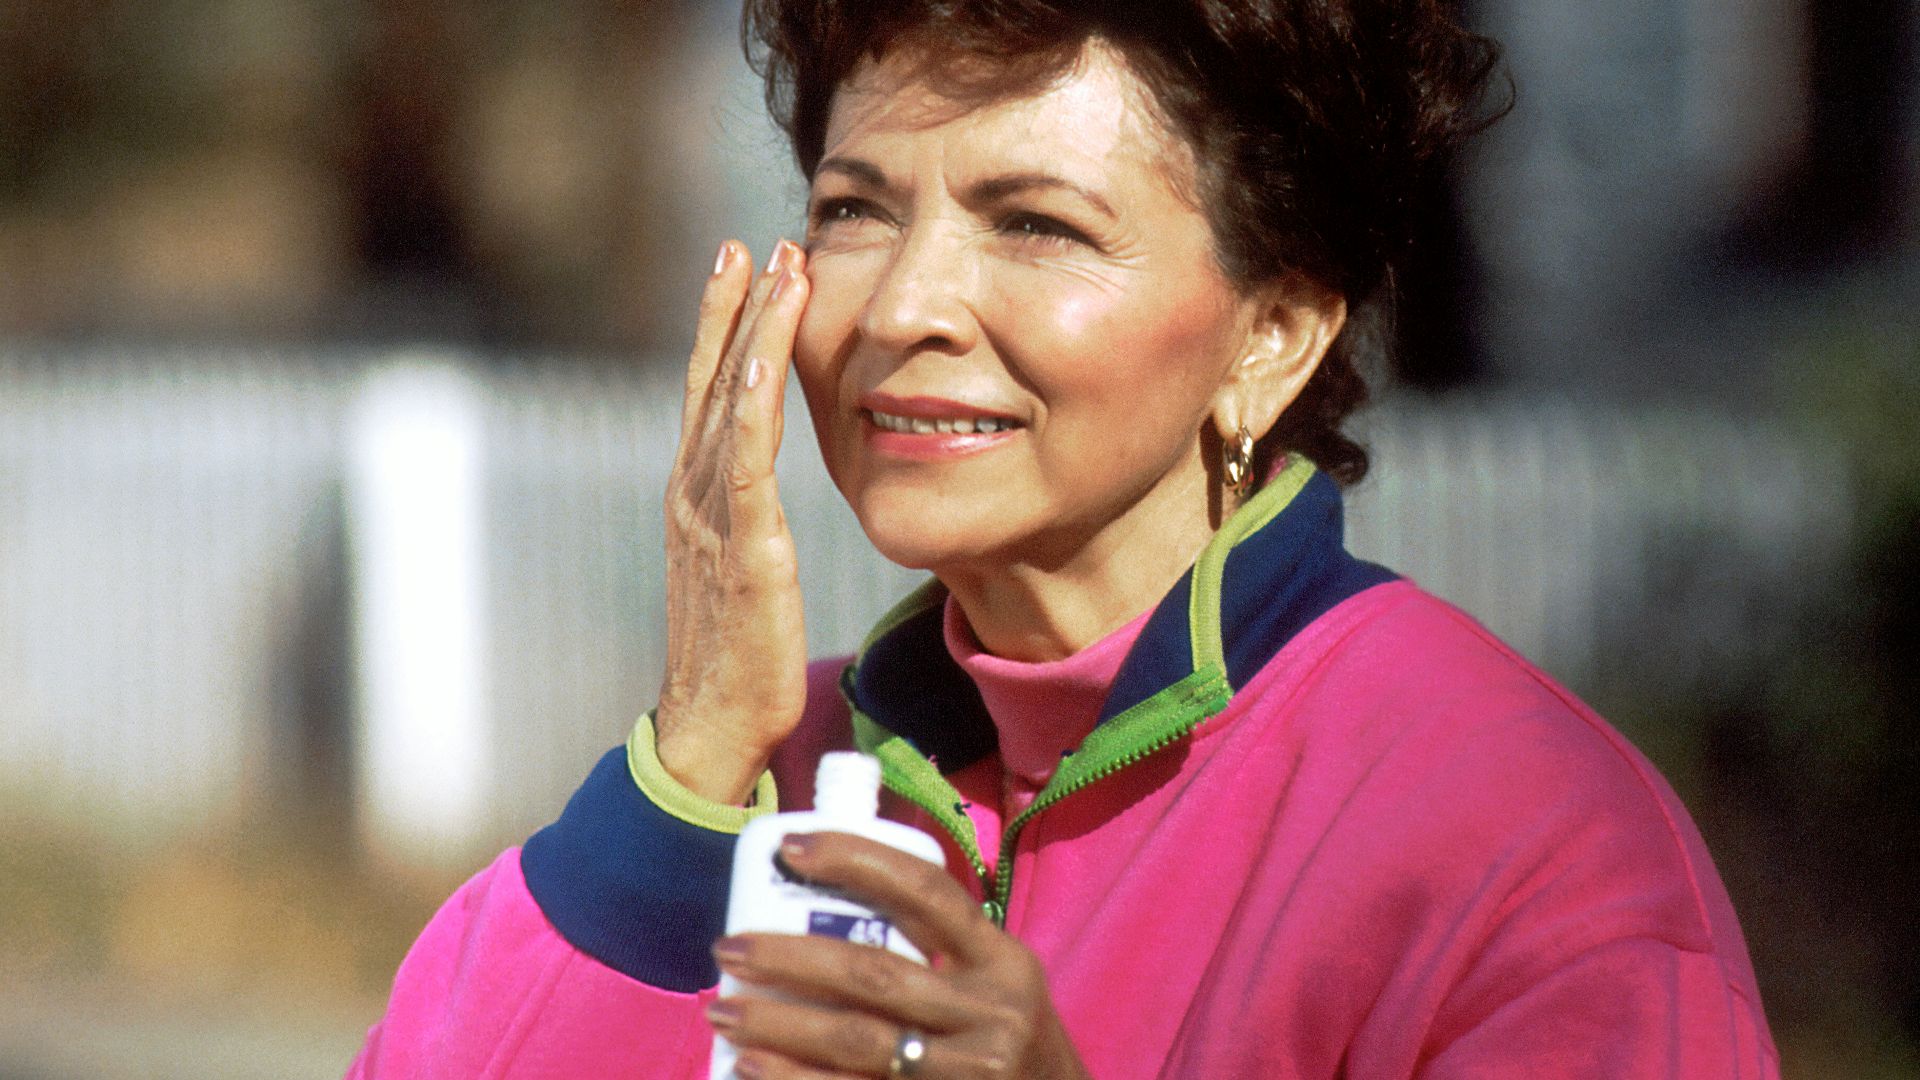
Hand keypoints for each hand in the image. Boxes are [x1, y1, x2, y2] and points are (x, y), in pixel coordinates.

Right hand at [655, 240, 812, 803]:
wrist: (711, 728)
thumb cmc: (736, 658)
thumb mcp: (744, 571)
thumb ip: (749, 524)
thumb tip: (765, 498)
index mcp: (697, 498)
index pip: (709, 395)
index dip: (724, 328)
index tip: (743, 268)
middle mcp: (694, 494)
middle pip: (711, 381)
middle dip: (733, 309)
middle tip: (754, 241)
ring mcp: (711, 517)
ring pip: (728, 402)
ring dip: (752, 331)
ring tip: (775, 268)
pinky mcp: (743, 547)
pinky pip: (744, 460)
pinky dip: (751, 402)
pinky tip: (766, 356)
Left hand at [706, 832, 1091, 1079]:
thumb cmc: (1009, 1042)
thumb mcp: (998, 984)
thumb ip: (940, 948)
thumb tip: (827, 900)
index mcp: (1003, 961)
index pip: (928, 891)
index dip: (857, 860)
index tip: (791, 848)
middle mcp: (992, 1015)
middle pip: (875, 975)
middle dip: (790, 957)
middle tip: (728, 948)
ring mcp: (967, 1075)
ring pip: (856, 1040)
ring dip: (777, 1024)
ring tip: (722, 1008)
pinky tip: (750, 1068)